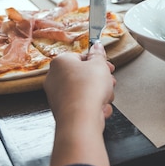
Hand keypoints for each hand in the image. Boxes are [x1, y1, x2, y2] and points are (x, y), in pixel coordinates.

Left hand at [44, 42, 116, 165]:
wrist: (81, 119)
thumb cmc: (88, 89)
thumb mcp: (100, 65)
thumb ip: (99, 54)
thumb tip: (97, 46)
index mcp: (60, 62)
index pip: (81, 57)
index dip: (98, 62)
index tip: (108, 66)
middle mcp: (54, 78)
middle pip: (84, 75)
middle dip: (100, 80)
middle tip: (110, 81)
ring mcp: (57, 95)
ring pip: (85, 90)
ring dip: (99, 94)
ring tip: (106, 96)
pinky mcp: (63, 110)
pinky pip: (82, 104)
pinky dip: (93, 106)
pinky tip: (100, 109)